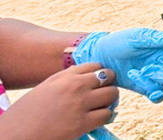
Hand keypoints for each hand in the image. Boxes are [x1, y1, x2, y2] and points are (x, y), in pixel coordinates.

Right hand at [0, 63, 117, 139]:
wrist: (16, 134)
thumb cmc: (27, 113)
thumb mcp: (46, 88)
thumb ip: (66, 80)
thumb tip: (84, 76)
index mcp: (64, 76)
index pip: (96, 65)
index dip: (100, 74)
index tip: (99, 82)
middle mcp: (75, 86)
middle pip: (109, 76)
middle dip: (108, 85)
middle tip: (103, 95)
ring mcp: (81, 103)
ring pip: (112, 94)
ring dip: (109, 101)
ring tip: (100, 107)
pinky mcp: (83, 122)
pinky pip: (107, 114)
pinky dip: (105, 117)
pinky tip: (96, 120)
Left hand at [73, 29, 162, 102]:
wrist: (98, 58)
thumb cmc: (117, 42)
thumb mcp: (136, 37)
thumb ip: (158, 38)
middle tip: (148, 71)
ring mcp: (156, 75)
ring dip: (154, 83)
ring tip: (135, 74)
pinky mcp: (147, 86)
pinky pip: (158, 95)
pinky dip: (153, 93)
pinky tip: (139, 82)